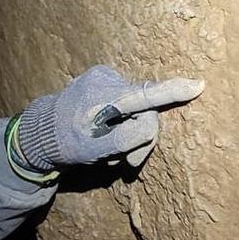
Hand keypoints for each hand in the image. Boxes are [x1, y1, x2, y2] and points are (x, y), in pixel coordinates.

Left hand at [14, 65, 204, 170]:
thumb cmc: (66, 144)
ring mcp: (104, 76)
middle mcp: (105, 79)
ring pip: (138, 108)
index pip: (143, 95)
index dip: (172, 92)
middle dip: (142, 138)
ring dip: (131, 133)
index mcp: (102, 96)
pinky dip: (123, 122)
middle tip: (129, 163)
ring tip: (111, 152)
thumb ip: (125, 138)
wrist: (41, 131)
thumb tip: (151, 125)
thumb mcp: (93, 150)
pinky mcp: (104, 78)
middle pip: (145, 108)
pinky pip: (127, 102)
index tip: (198, 85)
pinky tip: (109, 136)